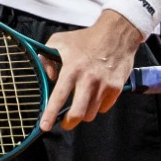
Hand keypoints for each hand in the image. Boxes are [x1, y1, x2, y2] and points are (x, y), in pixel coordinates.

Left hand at [39, 12, 140, 132]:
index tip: (45, 127)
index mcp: (72, 69)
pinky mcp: (116, 88)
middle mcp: (88, 79)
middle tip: (65, 122)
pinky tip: (95, 95)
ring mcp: (104, 85)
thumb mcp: (59, 41)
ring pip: (91, 113)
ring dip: (84, 113)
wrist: (116, 34)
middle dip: (69, 123)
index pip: (58, 97)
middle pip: (78, 114)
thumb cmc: (85, 39)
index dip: (50, 114)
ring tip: (81, 102)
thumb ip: (46, 58)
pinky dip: (98, 106)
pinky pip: (104, 107)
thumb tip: (48, 78)